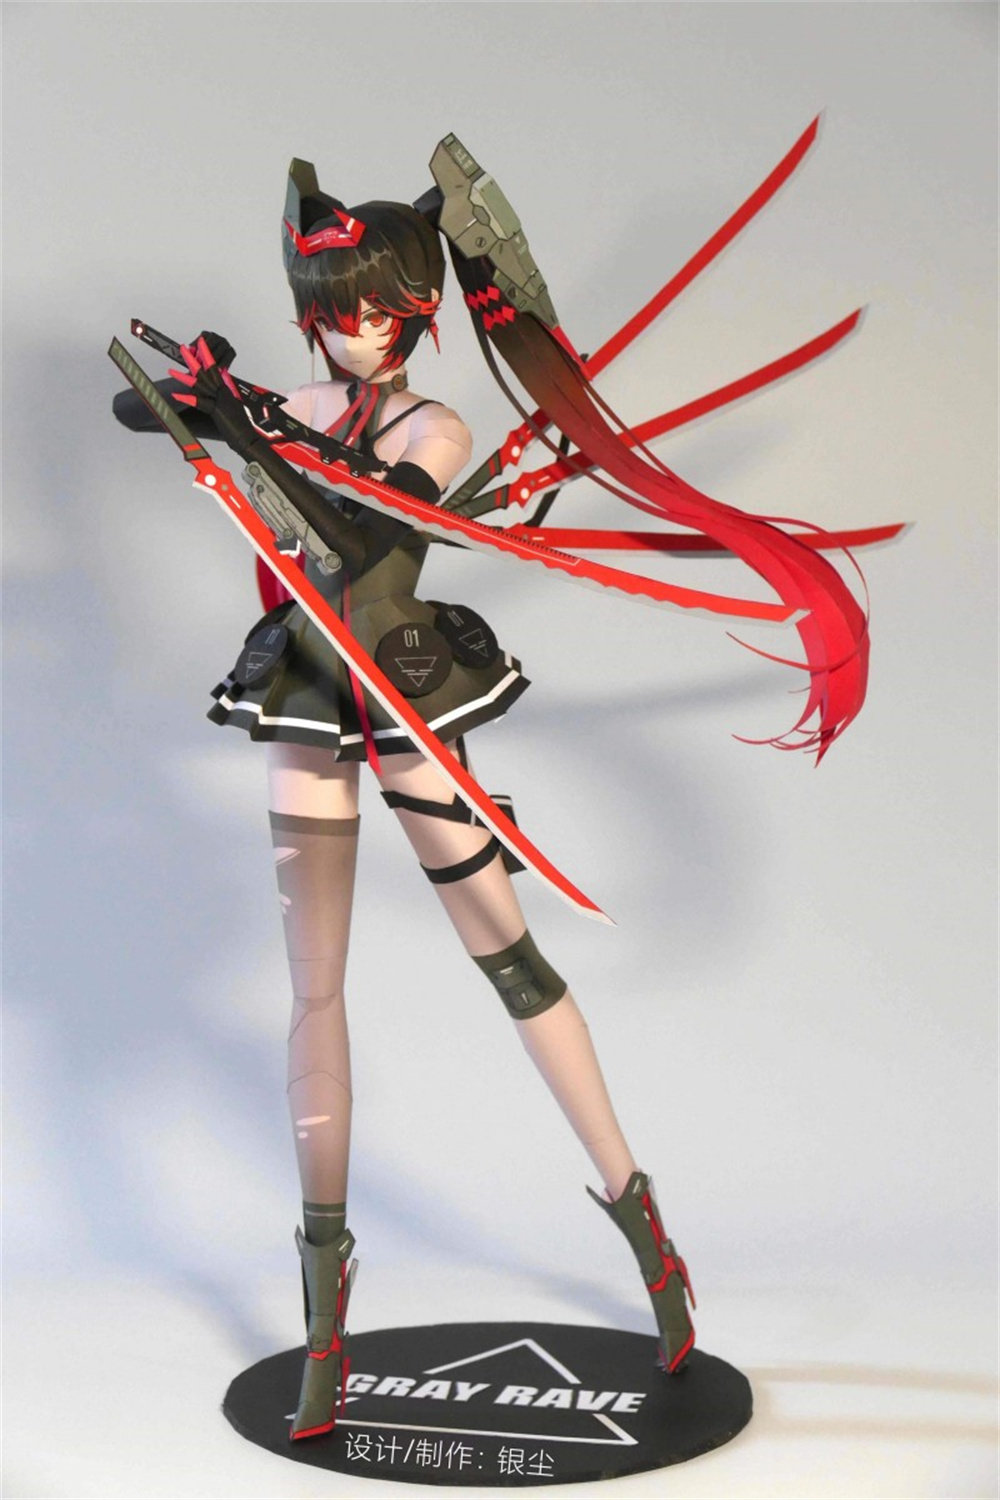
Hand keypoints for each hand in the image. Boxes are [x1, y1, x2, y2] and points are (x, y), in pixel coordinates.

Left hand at [171, 333, 256, 452]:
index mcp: (226, 390)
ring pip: (200, 384)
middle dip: (193, 359)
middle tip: (183, 348)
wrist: (248, 437)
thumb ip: (227, 391)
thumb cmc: (241, 425)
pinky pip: (200, 403)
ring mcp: (219, 401)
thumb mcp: (234, 403)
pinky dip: (187, 398)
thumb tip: (223, 379)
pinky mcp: (216, 411)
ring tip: (171, 371)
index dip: (206, 355)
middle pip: (205, 372)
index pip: (215, 368)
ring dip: (184, 377)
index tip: (200, 343)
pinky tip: (176, 394)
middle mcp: (222, 393)